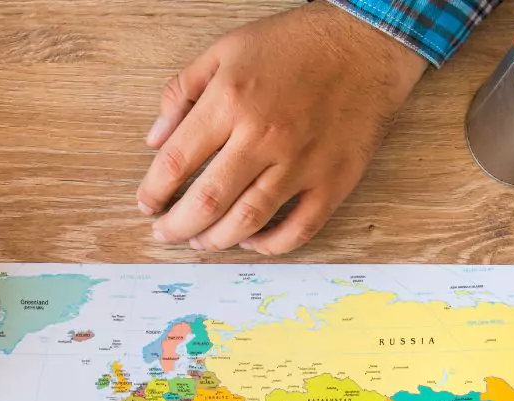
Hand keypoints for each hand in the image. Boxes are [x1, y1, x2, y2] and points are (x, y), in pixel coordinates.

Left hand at [137, 2, 427, 253]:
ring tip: (200, 240)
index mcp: (231, 102)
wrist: (365, 42)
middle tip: (166, 233)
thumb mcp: (225, 50)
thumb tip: (154, 140)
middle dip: (177, 226)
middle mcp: (263, 136)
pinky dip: (269, 245)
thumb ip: (182, 92)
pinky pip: (298, 229)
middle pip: (206, 201)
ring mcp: (301, 163)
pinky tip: (250, 239)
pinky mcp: (333, 181)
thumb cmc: (295, 45)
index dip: (154, 192)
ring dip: (215, 239)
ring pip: (246, 221)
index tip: (147, 205)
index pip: (176, 162)